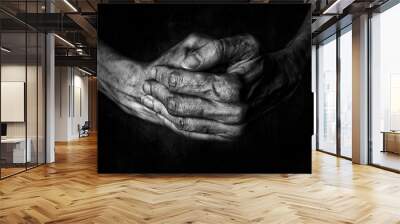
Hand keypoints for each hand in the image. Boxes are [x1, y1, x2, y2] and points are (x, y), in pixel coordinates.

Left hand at [140, 33, 262, 140]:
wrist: (280, 83)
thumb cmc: (259, 60)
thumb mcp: (242, 45)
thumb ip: (214, 50)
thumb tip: (186, 64)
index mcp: (234, 87)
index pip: (189, 83)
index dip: (167, 77)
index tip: (154, 71)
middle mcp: (233, 112)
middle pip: (183, 106)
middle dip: (160, 94)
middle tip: (147, 85)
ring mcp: (232, 128)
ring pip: (186, 122)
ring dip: (163, 110)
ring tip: (149, 98)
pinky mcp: (230, 136)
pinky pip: (195, 132)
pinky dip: (176, 123)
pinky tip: (165, 112)